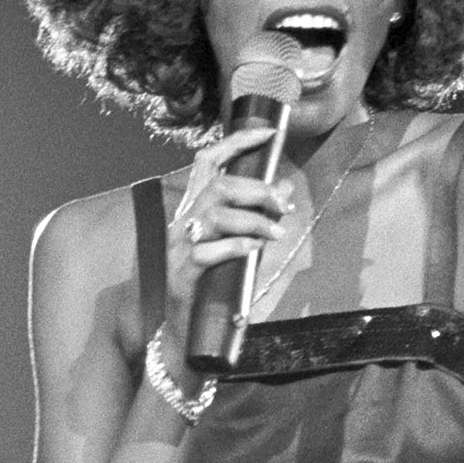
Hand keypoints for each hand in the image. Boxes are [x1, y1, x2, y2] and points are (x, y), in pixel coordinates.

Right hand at [161, 128, 290, 339]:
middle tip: (284, 205)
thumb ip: (257, 217)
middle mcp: (182, 221)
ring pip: (215, 215)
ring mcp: (179, 246)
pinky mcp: (182, 272)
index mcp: (193, 209)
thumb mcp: (238, 245)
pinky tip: (253, 251)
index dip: (237, 142)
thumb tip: (285, 190)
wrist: (182, 329)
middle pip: (218, 186)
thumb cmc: (211, 285)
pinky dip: (237, 247)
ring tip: (275, 235)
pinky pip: (209, 252)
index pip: (209, 161)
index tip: (269, 133)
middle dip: (257, 190)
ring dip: (253, 221)